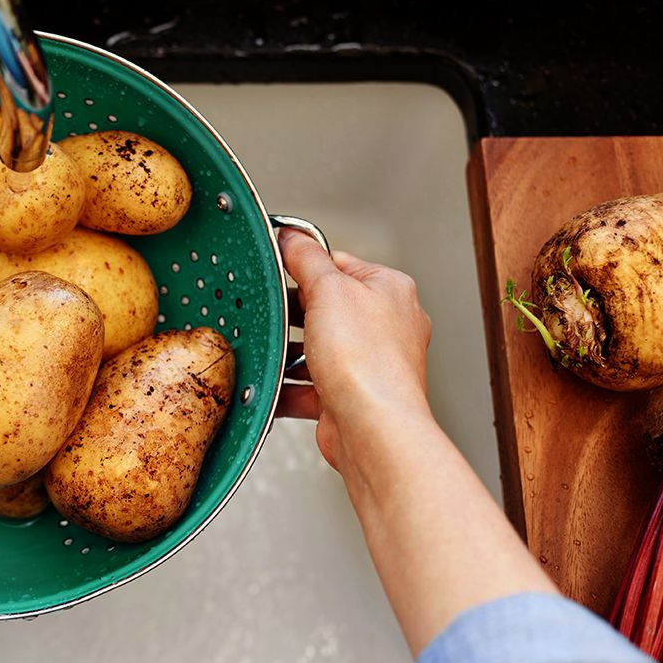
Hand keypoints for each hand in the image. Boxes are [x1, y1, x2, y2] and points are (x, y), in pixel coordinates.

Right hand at [276, 229, 432, 472]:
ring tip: (272, 350)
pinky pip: (309, 385)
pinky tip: (272, 384)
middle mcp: (386, 326)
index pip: (341, 263)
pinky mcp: (348, 396)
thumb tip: (293, 236)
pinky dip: (288, 385)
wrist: (371, 427)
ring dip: (290, 352)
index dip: (307, 265)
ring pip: (317, 349)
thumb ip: (307, 258)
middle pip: (326, 307)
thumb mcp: (329, 289)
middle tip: (272, 313)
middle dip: (295, 314)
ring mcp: (368, 364)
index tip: (279, 268)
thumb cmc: (367, 360)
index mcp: (390, 290)